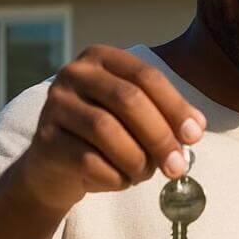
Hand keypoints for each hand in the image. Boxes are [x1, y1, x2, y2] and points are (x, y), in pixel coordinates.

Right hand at [13, 44, 206, 213]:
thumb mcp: (137, 121)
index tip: (195, 135)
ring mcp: (54, 104)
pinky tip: (119, 180)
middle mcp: (74, 74)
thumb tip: (195, 128)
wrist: (54, 170)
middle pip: (128, 100)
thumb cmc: (105, 140)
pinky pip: (89, 161)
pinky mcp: (44, 139)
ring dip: (136, 160)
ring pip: (107, 131)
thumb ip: (166, 117)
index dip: (175, 106)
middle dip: (160, 136)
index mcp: (101, 58)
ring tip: (144, 174)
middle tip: (178, 167)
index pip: (145, 75)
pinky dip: (114, 177)